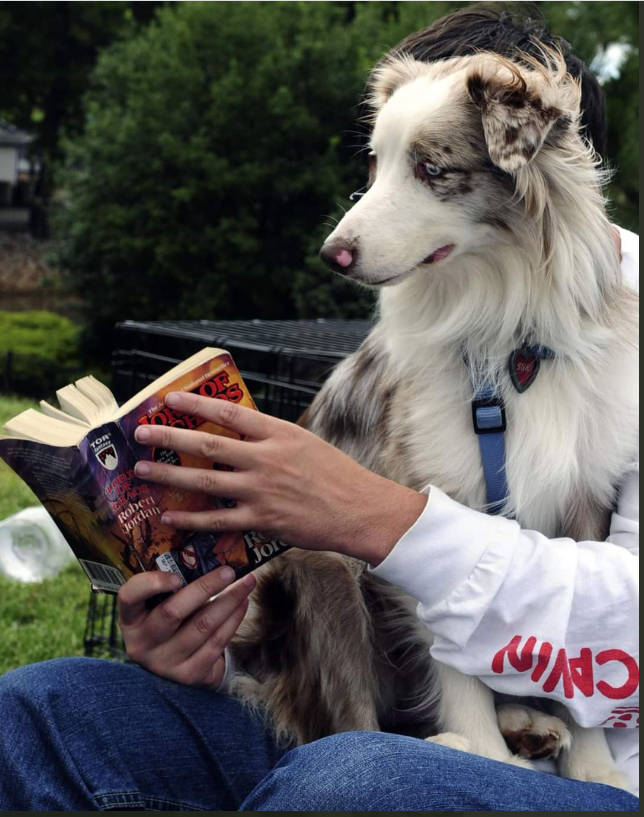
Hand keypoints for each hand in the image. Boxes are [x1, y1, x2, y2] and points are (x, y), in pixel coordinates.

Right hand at [118, 566, 255, 686]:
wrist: (175, 665)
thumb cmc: (169, 622)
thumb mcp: (159, 606)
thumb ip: (173, 586)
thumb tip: (208, 556)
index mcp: (131, 619)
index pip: (129, 597)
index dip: (151, 584)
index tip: (177, 576)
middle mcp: (142, 643)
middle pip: (173, 611)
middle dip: (205, 587)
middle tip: (229, 571)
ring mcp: (165, 663)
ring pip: (202, 627)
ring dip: (229, 601)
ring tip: (246, 582)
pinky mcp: (189, 675)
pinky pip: (216, 644)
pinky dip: (233, 620)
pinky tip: (242, 604)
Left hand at [133, 392, 426, 565]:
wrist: (359, 510)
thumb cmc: (336, 474)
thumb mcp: (305, 443)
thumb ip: (271, 438)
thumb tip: (239, 431)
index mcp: (278, 433)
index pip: (229, 412)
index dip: (195, 404)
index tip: (169, 400)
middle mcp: (265, 458)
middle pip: (207, 444)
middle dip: (169, 437)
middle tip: (140, 433)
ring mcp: (261, 490)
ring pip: (205, 481)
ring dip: (169, 474)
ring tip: (143, 470)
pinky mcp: (262, 520)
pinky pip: (217, 520)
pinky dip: (191, 518)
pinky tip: (170, 515)